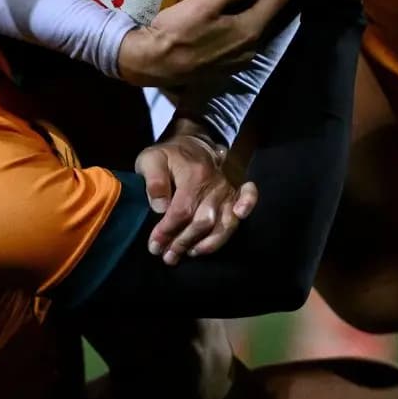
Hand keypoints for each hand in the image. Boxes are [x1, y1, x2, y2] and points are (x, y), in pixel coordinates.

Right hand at [116, 0, 294, 88]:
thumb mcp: (205, 3)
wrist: (152, 64)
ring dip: (260, 4)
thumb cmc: (177, 31)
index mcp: (250, 30)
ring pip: (259, 25)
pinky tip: (238, 8)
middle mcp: (252, 48)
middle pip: (272, 13)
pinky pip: (246, 36)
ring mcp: (240, 59)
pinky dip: (248, 18)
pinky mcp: (227, 65)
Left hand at [136, 120, 257, 264]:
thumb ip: (153, 182)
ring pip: (224, 222)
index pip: (181, 210)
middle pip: (203, 221)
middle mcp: (214, 183)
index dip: (167, 231)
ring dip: (208, 243)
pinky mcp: (234, 192)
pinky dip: (246, 209)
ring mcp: (227, 188)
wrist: (191, 141)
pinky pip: (247, 200)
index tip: (154, 246)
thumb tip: (160, 207)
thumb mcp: (150, 160)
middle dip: (183, 242)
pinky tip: (238, 220)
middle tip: (167, 256)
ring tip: (190, 253)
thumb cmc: (168, 156)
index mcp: (192, 174)